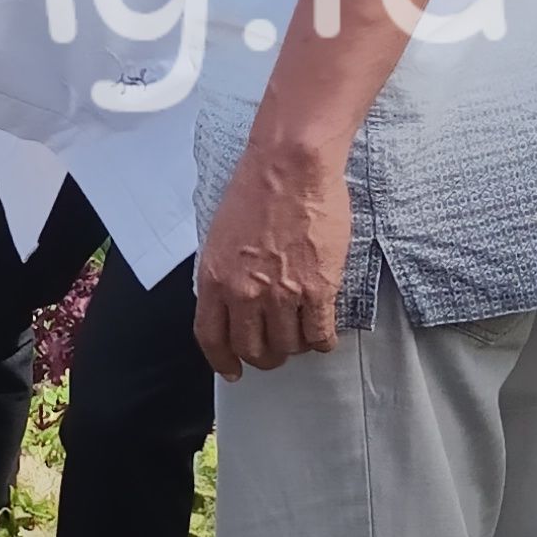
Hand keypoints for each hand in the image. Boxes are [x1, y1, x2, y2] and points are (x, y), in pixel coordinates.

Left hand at [195, 129, 349, 374]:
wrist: (291, 166)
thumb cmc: (256, 190)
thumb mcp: (220, 236)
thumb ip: (223, 274)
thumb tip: (231, 304)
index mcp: (214, 279)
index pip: (212, 338)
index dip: (223, 361)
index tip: (233, 370)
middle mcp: (244, 293)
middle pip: (252, 349)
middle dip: (264, 357)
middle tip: (275, 350)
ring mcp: (282, 294)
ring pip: (288, 346)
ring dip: (294, 347)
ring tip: (301, 335)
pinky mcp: (318, 289)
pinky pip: (319, 335)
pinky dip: (322, 342)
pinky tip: (324, 334)